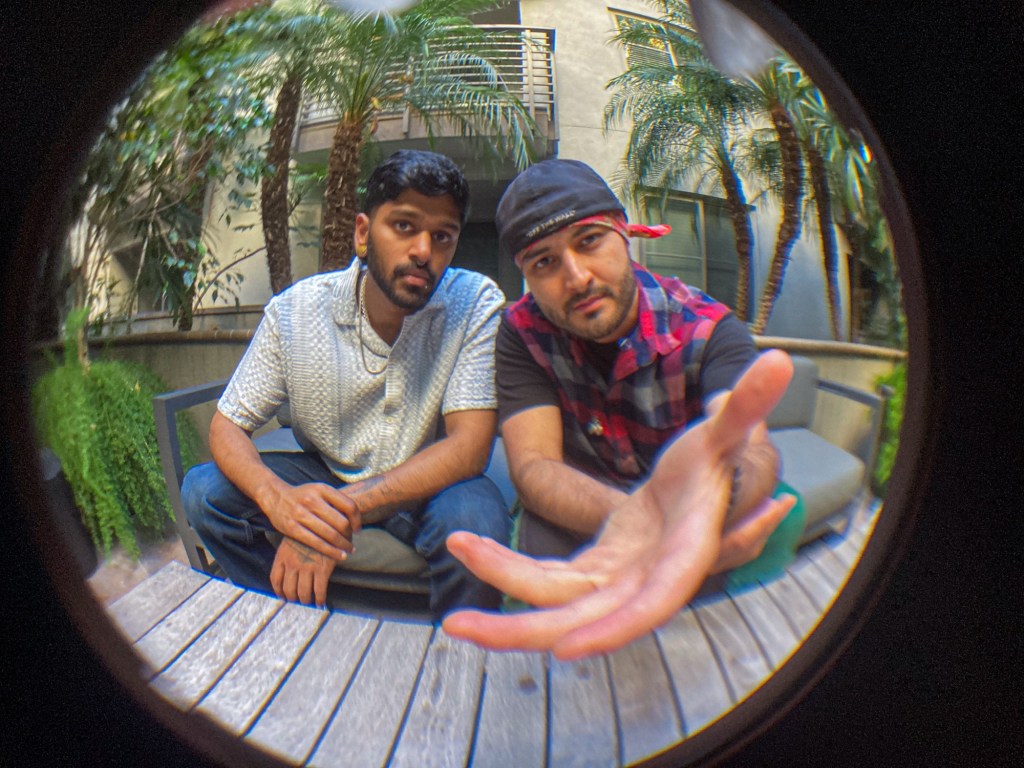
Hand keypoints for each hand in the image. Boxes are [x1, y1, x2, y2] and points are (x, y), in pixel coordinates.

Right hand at [260, 482, 360, 560]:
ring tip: (348, 551)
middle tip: (352, 544)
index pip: (349, 506)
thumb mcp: (319, 491)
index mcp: (322, 489)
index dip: (357, 520)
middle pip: (341, 522)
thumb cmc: (303, 496)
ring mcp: (301, 514)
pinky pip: (316, 542)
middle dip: (349, 536)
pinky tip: (338, 555)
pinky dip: (330, 551)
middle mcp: (312, 500)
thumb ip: (335, 501)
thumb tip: (356, 518)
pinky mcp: (292, 528)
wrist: (275, 496)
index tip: (358, 530)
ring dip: (343, 546)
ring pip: (330, 534)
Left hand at [270, 536, 337, 607]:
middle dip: (293, 598)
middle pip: (289, 589)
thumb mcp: (293, 538)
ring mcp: (307, 567)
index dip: (279, 591)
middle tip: (298, 600)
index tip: (283, 596)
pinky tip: (321, 602)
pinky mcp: (323, 569)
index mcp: (283, 555)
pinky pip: (319, 590)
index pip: (275, 579)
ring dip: (305, 600)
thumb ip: (288, 553)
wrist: (328, 521)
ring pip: (303, 593)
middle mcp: (293, 563)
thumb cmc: (311, 529)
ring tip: (309, 602)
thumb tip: (288, 570)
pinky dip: (320, 599)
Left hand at [442, 349, 794, 659]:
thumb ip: (744, 407)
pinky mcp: (590, 570)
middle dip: (520, 630)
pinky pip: (542, 579)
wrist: (698, 489)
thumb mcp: (725, 434)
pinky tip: (470, 545)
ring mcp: (612, 581)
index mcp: (678, 560)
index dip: (614, 631)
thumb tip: (780, 360)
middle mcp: (642, 582)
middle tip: (456, 626)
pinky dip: (505, 566)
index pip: (650, 607)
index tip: (567, 650)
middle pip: (578, 620)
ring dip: (501, 595)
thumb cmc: (714, 465)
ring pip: (550, 602)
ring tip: (452, 578)